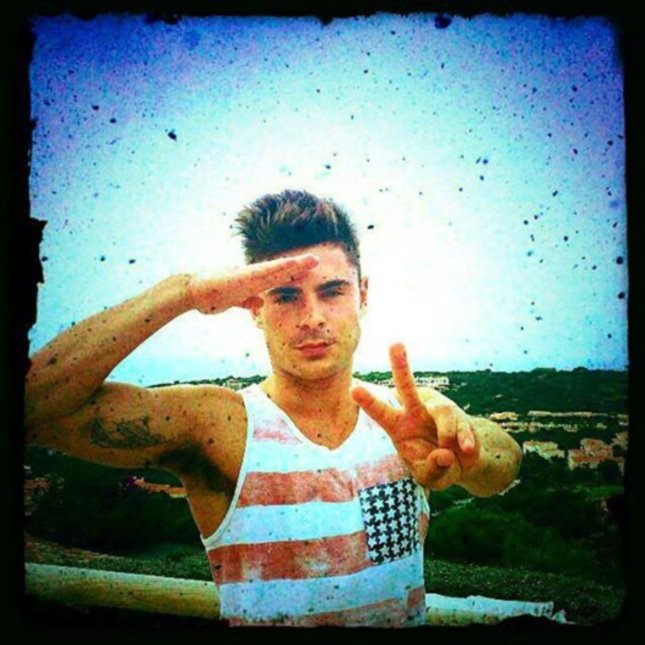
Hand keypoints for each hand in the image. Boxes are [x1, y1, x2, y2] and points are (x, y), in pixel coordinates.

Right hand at [188, 253, 318, 314]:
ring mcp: (249, 275)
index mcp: (251, 282)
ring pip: (277, 268)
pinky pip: (265, 271)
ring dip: (295, 264)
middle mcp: (253, 276)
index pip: (276, 278)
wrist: (192, 291)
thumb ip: (246, 301)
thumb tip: (258, 303)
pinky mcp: (243, 276)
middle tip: (317, 260)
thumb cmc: (209, 296)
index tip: (308, 271)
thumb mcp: (234, 302)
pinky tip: (292, 264)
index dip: (293, 274)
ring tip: (313, 260)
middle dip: (299, 266)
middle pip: (281, 270)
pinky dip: (279, 267)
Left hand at [351, 343, 479, 489]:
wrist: (464, 462)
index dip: (368, 401)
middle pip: (407, 387)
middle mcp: (415, 412)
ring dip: (448, 436)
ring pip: (443, 412)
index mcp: (398, 427)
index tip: (353, 387)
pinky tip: (466, 451)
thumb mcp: (430, 478)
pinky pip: (462, 425)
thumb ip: (432, 469)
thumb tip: (443, 454)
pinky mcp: (459, 414)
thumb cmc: (436, 467)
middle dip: (401, 366)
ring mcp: (438, 410)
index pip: (381, 413)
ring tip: (451, 452)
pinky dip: (464, 442)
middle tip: (396, 344)